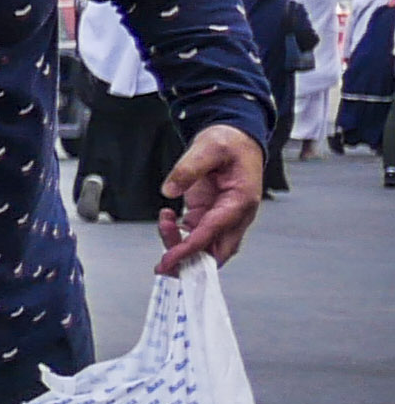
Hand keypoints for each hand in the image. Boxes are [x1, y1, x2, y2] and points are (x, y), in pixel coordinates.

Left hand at [154, 124, 263, 271]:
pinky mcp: (209, 214)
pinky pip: (195, 235)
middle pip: (215, 250)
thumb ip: (188, 168)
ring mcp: (222, 216)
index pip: (214, 232)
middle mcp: (234, 214)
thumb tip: (169, 190)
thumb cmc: (228, 143)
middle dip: (189, 261)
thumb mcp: (208, 147)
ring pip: (204, 246)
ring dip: (180, 245)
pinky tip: (168, 217)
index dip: (190, 249)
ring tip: (165, 221)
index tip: (169, 260)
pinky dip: (178, 234)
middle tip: (163, 265)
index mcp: (240, 201)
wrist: (235, 138)